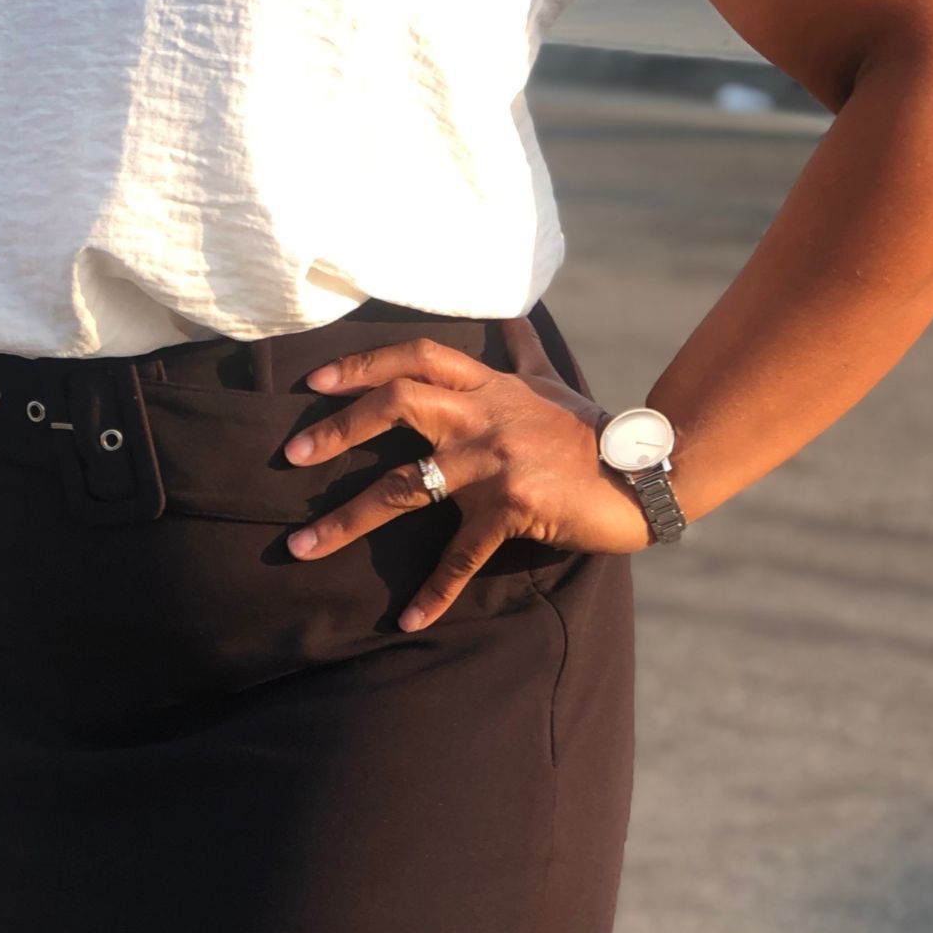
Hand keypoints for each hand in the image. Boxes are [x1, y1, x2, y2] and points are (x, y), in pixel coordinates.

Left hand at [279, 333, 650, 628]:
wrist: (641, 473)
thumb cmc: (589, 428)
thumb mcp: (552, 381)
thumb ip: (522, 351)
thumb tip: (513, 313)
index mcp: (485, 385)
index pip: (414, 358)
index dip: (363, 364)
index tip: (315, 383)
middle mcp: (482, 416)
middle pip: (396, 405)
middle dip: (338, 431)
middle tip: (291, 456)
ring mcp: (494, 461)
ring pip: (406, 488)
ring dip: (348, 520)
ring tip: (301, 547)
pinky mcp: (511, 508)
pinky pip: (462, 554)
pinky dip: (434, 591)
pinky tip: (407, 619)